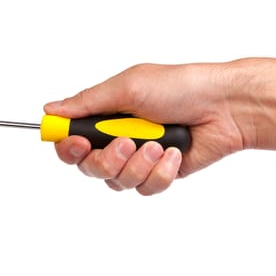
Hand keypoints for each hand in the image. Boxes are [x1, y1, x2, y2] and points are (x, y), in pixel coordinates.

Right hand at [44, 62, 246, 194]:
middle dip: (107, 159)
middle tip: (126, 142)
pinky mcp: (160, 174)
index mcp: (108, 114)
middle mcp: (119, 138)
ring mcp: (140, 158)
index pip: (72, 139)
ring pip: (118, 182)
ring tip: (159, 144)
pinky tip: (175, 153)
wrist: (224, 106)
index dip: (68, 146)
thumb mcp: (128, 88)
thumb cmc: (179, 87)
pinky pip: (147, 188)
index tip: (78, 143)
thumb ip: (88, 103)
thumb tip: (51, 109)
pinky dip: (161, 172)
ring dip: (138, 164)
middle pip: (90, 168)